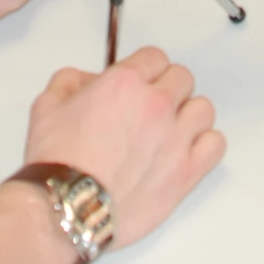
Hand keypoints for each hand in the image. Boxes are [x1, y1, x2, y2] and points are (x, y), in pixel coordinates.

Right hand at [25, 46, 224, 249]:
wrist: (66, 207)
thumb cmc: (56, 163)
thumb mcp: (46, 105)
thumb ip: (70, 81)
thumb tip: (87, 80)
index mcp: (125, 83)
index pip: (155, 57)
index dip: (144, 68)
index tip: (138, 82)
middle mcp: (156, 105)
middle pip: (182, 78)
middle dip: (166, 87)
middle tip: (149, 106)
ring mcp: (175, 139)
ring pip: (203, 109)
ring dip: (188, 114)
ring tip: (169, 130)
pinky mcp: (186, 173)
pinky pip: (216, 144)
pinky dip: (205, 144)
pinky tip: (185, 151)